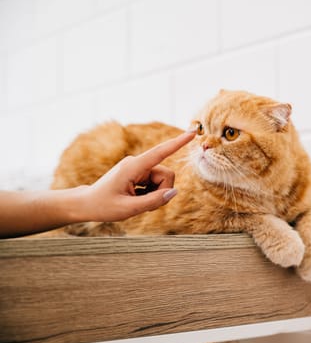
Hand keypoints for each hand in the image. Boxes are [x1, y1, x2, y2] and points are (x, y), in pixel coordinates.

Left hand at [80, 130, 195, 221]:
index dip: (178, 143)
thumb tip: (174, 192)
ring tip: (137, 203)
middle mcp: (137, 163)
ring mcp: (138, 168)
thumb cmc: (103, 206)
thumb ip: (153, 202)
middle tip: (145, 206)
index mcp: (133, 166)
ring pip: (162, 181)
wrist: (85, 204)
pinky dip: (151, 194)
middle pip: (167, 175)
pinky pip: (156, 184)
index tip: (192, 132)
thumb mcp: (128, 209)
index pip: (160, 152)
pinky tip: (135, 199)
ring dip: (155, 195)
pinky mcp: (139, 173)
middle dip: (162, 192)